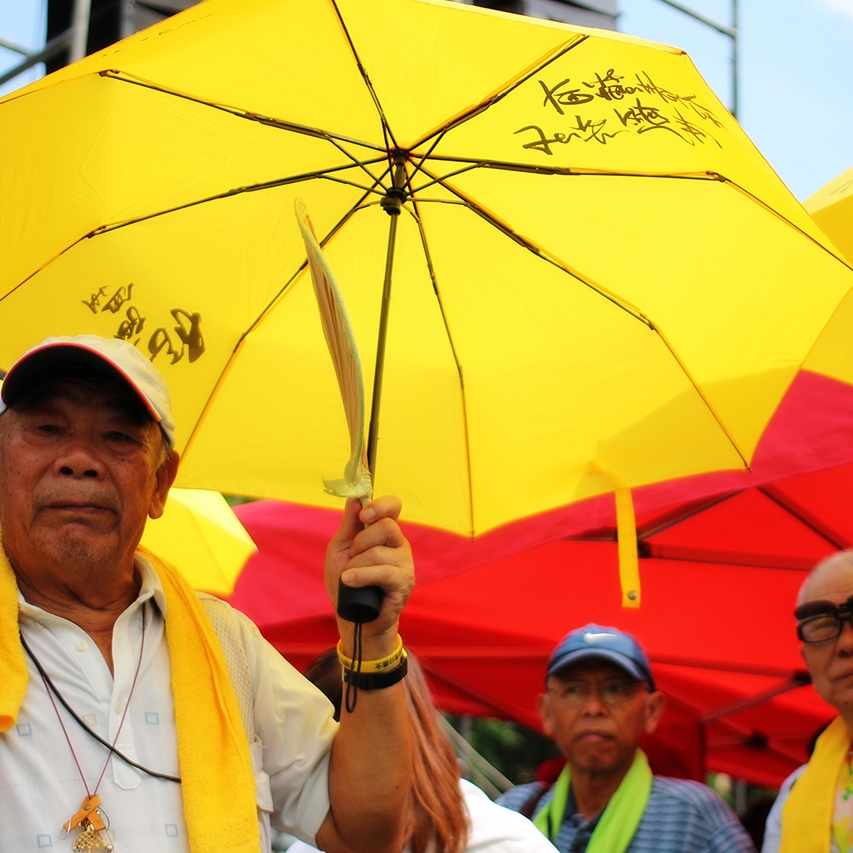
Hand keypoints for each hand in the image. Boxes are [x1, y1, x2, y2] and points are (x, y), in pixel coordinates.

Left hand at [325, 495, 414, 653]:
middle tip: (352, 556)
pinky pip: (383, 573)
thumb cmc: (347, 581)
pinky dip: (361, 576)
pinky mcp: (404, 583)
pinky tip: (349, 581)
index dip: (380, 505)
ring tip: (349, 577)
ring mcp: (404, 564)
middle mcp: (399, 544)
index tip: (363, 515)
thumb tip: (354, 498)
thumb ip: (349, 525)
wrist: (352, 615)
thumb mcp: (341, 549)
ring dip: (356, 565)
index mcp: (385, 532)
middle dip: (361, 541)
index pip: (393, 506)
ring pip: (379, 552)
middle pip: (387, 526)